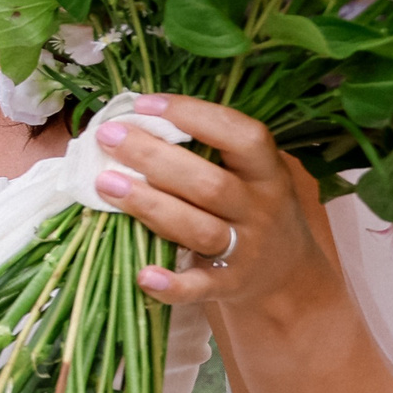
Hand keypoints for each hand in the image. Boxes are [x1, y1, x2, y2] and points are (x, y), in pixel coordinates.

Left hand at [85, 95, 335, 316]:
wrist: (289, 277)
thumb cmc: (252, 210)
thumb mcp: (251, 175)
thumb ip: (210, 152)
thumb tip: (137, 121)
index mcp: (267, 172)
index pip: (240, 136)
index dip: (194, 116)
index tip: (144, 104)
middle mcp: (260, 209)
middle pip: (209, 183)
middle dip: (155, 158)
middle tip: (108, 138)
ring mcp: (245, 250)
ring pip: (198, 228)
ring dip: (149, 206)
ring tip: (104, 183)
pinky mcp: (228, 286)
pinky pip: (199, 287)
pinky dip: (172, 285)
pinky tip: (142, 275)